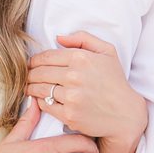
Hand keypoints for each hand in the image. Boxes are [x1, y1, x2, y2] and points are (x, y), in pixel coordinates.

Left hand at [27, 33, 146, 144]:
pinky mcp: (69, 115)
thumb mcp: (107, 52)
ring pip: (39, 89)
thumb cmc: (115, 81)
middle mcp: (75, 76)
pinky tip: (40, 99)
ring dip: (30, 87)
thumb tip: (58, 38)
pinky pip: (45, 105)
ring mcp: (71, 97)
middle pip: (39, 72)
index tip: (32, 64)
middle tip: (27, 76)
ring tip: (29, 87)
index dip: (34, 60)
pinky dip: (39, 101)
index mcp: (81, 58)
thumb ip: (83, 38)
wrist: (126, 114)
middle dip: (30, 74)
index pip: (46, 56)